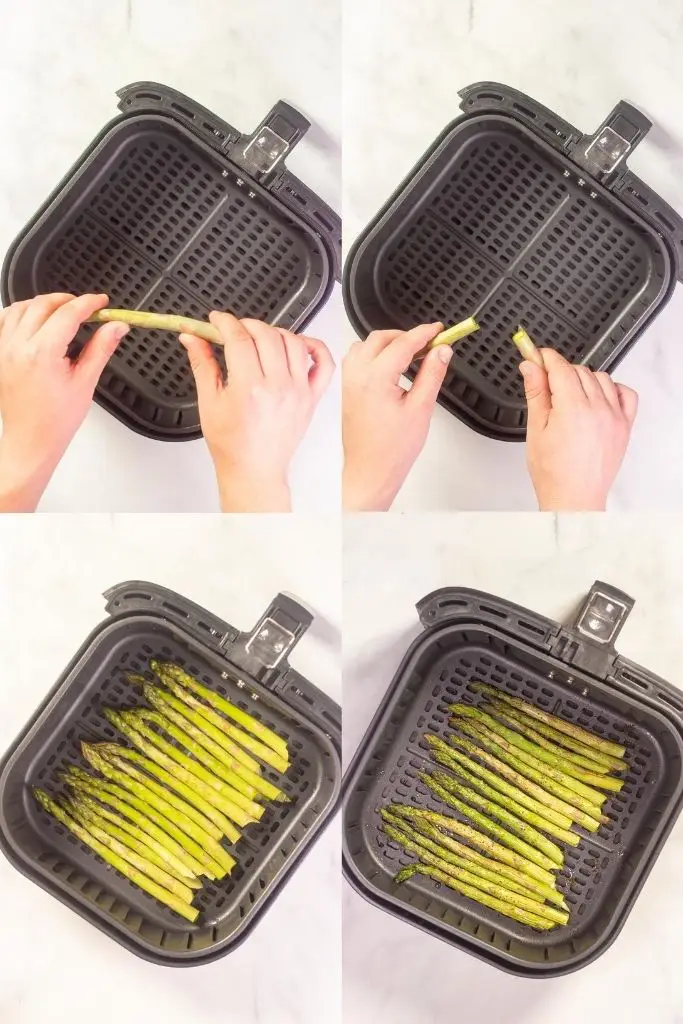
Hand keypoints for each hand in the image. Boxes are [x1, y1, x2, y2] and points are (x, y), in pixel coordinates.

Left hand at [0, 293, 128, 511]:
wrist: (31, 440)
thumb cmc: (55, 420)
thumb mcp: (85, 382)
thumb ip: (101, 348)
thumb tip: (116, 327)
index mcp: (42, 354)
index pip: (68, 314)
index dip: (88, 303)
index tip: (101, 302)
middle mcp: (17, 347)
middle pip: (42, 305)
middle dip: (66, 300)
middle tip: (85, 307)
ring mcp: (3, 350)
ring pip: (19, 308)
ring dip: (41, 304)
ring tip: (60, 311)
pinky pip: (3, 321)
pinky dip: (19, 313)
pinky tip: (34, 319)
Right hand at [181, 313, 334, 511]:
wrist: (254, 470)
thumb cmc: (232, 445)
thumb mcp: (209, 402)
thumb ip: (202, 364)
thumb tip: (192, 338)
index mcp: (249, 388)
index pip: (239, 338)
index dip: (225, 322)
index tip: (216, 320)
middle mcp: (278, 386)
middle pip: (266, 334)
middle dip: (246, 324)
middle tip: (234, 331)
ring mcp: (299, 390)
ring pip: (293, 342)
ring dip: (274, 332)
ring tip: (259, 339)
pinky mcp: (312, 397)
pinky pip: (324, 363)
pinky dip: (314, 347)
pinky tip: (298, 345)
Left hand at [342, 322, 451, 510]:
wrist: (370, 471)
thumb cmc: (391, 450)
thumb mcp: (421, 409)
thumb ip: (432, 374)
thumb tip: (441, 351)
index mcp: (375, 378)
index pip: (402, 343)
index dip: (424, 334)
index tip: (439, 330)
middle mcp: (357, 376)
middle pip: (381, 338)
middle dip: (406, 335)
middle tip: (428, 342)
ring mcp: (348, 382)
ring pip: (365, 345)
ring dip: (388, 342)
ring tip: (411, 352)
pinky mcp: (347, 390)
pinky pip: (357, 359)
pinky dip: (374, 353)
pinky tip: (390, 364)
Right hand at [521, 349, 637, 510]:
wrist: (574, 498)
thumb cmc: (553, 473)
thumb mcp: (535, 429)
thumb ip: (536, 393)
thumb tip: (531, 367)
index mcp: (572, 408)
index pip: (561, 367)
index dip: (546, 358)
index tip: (537, 355)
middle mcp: (598, 408)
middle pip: (580, 371)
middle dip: (561, 371)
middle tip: (546, 382)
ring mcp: (614, 416)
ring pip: (601, 378)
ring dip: (585, 379)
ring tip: (570, 395)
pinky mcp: (625, 426)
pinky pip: (626, 394)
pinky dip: (613, 389)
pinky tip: (599, 397)